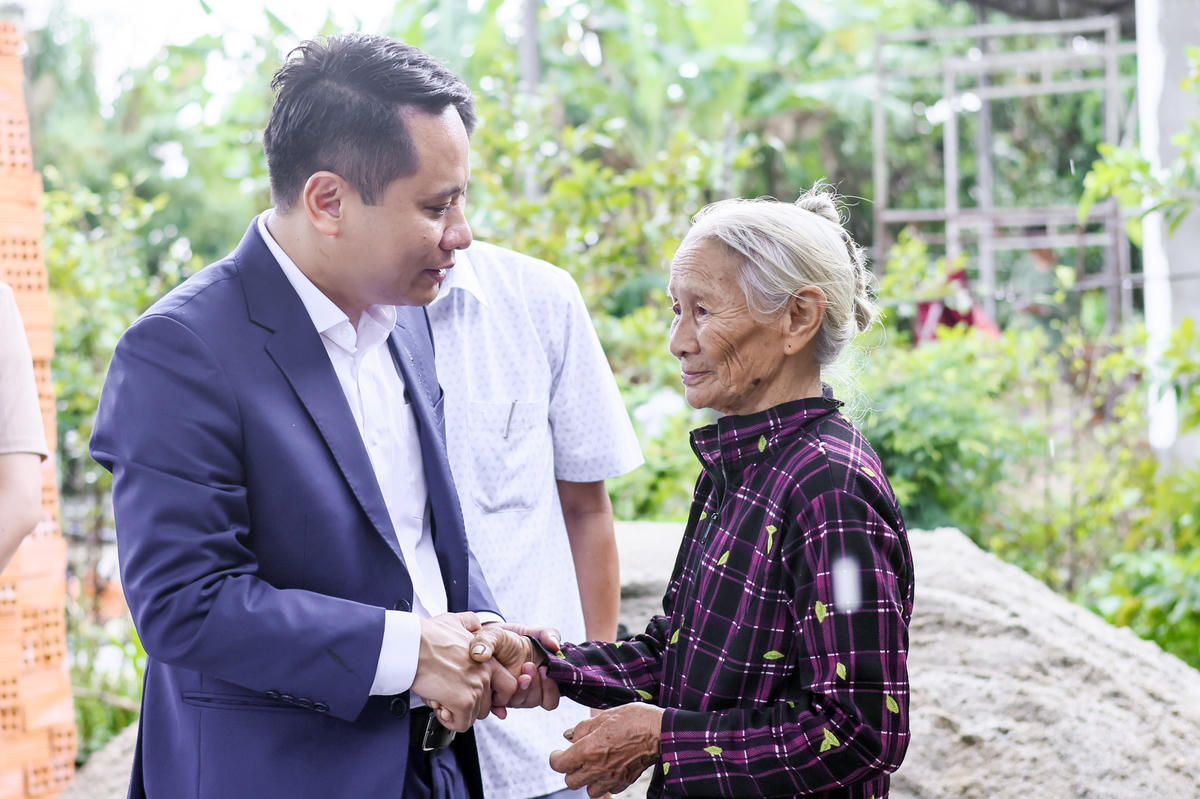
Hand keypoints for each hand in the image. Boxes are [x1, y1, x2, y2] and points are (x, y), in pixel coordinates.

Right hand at [411, 612, 502, 732]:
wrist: (412, 644)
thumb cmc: (427, 635)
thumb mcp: (455, 621)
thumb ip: (470, 624)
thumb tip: (473, 625)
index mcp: (488, 659)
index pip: (509, 686)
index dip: (493, 695)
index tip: (478, 695)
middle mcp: (485, 674)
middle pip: (488, 705)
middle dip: (469, 705)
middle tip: (451, 696)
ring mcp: (476, 688)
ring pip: (474, 715)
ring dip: (457, 712)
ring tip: (441, 697)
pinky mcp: (463, 701)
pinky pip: (462, 724)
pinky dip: (449, 721)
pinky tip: (439, 705)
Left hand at [468, 623, 560, 710]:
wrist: (488, 638)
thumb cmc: (515, 637)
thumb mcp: (532, 632)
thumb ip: (548, 634)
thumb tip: (555, 645)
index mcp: (540, 682)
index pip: (550, 699)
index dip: (550, 690)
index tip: (544, 669)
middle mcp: (526, 691)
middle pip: (534, 700)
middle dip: (533, 685)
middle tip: (529, 665)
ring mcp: (510, 694)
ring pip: (518, 703)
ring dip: (518, 690)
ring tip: (517, 670)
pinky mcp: (493, 695)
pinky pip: (497, 707)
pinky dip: (498, 708)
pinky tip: (498, 702)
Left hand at [549, 704, 663, 797]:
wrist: (660, 732)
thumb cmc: (634, 719)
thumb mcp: (605, 715)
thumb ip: (584, 728)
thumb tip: (570, 736)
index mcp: (588, 749)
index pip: (560, 764)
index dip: (555, 758)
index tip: (558, 753)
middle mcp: (597, 768)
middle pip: (571, 782)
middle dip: (570, 771)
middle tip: (576, 759)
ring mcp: (611, 777)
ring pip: (588, 790)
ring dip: (587, 780)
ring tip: (592, 766)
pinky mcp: (624, 781)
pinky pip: (608, 790)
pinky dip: (604, 783)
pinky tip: (608, 769)